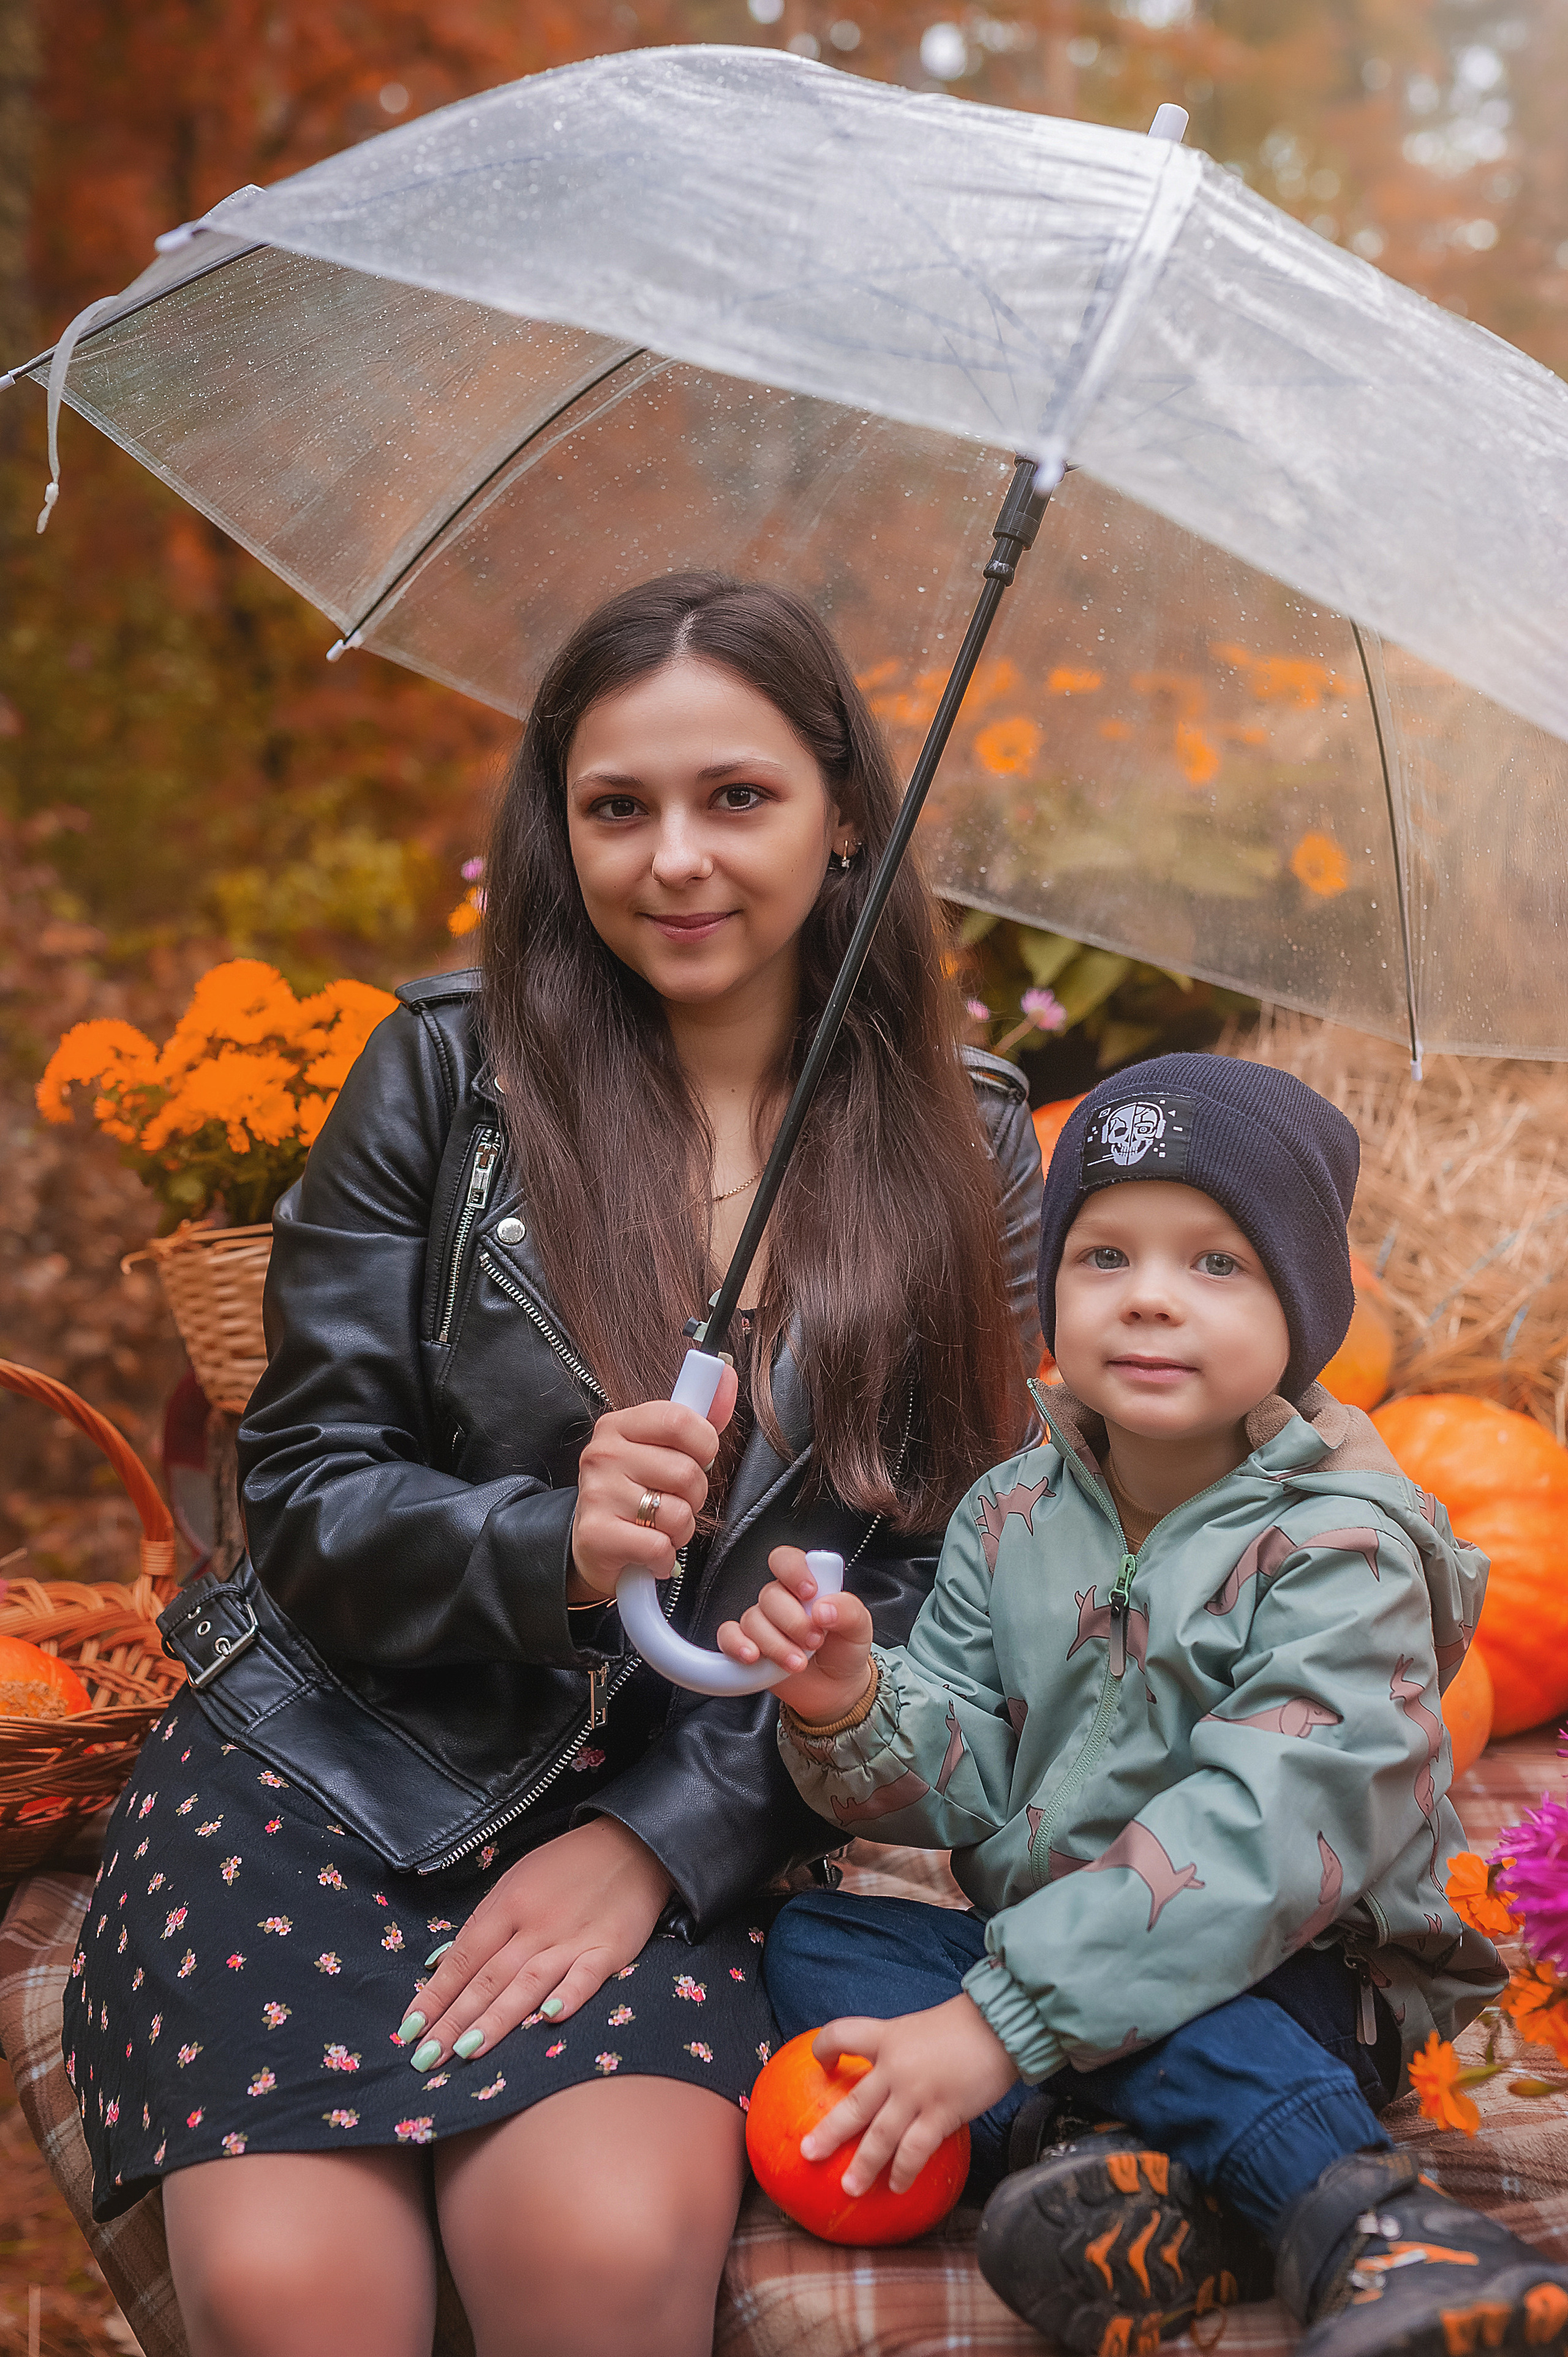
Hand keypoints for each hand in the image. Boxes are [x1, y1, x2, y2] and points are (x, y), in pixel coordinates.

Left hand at [394, 1816, 671, 2070]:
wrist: (630, 1844)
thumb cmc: (566, 1868)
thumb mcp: (515, 1882)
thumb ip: (481, 1926)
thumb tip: (438, 1965)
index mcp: (508, 1905)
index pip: (463, 1957)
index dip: (435, 1995)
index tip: (408, 2030)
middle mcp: (535, 1923)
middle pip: (488, 1977)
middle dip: (454, 2020)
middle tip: (426, 2058)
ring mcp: (573, 1937)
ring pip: (528, 1982)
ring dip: (497, 2018)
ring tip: (467, 2051)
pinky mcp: (610, 1948)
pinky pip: (587, 1975)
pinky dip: (569, 1995)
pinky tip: (550, 2018)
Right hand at [569, 1362, 737, 1602]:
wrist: (594, 1546)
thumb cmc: (636, 1492)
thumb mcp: (664, 1449)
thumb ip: (699, 1415)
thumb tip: (728, 1374)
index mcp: (619, 1425)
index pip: (679, 1420)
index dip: (704, 1445)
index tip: (698, 1459)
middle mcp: (603, 1454)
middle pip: (685, 1472)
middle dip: (694, 1496)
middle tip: (673, 1501)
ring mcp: (596, 1494)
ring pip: (676, 1513)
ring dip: (680, 1529)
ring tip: (659, 1527)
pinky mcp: (596, 1535)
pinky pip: (659, 1547)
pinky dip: (664, 1557)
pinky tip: (649, 1551)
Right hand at [716, 1545, 875, 1722]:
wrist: (836, 1689)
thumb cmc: (845, 1650)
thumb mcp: (859, 1628)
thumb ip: (848, 1610)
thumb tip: (823, 1609)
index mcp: (805, 1585)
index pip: (786, 1560)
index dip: (793, 1571)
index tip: (809, 1592)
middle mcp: (780, 1601)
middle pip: (770, 1595)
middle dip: (793, 1622)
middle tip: (815, 1641)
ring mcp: (762, 1623)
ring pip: (752, 1620)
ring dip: (776, 1644)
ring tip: (798, 1663)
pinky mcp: (747, 1646)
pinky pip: (728, 1636)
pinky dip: (737, 1645)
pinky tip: (753, 1657)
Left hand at [803, 1995, 1018, 2195]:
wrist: (999, 2025)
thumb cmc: (967, 2024)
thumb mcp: (923, 2027)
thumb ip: (906, 2049)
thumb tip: (898, 2070)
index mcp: (888, 2036)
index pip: (843, 2034)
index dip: (826, 2048)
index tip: (823, 2065)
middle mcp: (895, 2066)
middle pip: (854, 2103)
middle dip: (829, 2132)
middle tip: (808, 2153)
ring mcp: (916, 2093)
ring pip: (880, 2135)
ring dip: (863, 2164)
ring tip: (849, 2186)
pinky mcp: (940, 2113)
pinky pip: (915, 2149)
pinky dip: (903, 2171)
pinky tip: (896, 2185)